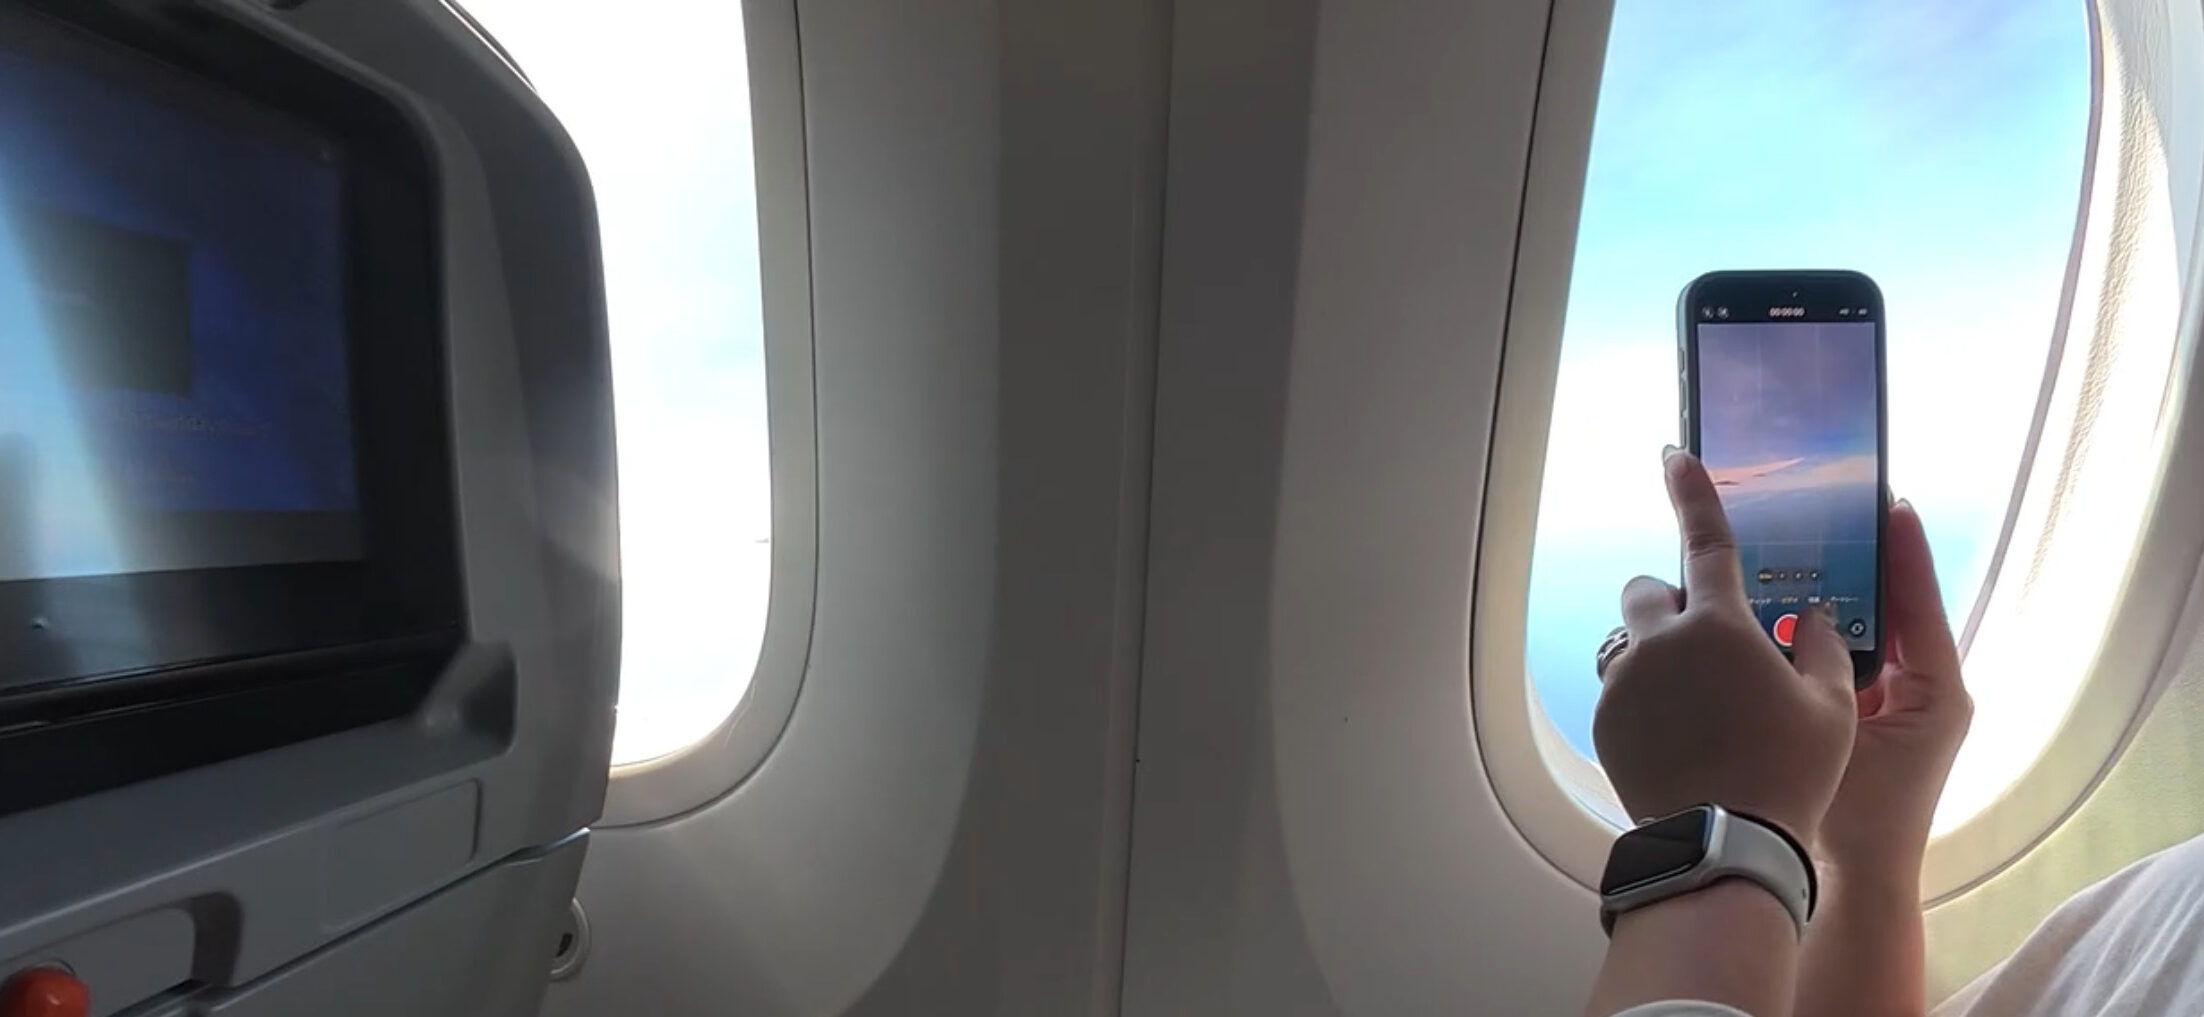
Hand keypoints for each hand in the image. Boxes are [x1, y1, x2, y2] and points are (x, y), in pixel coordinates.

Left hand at [1593, 447, 1858, 848]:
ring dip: (1655, 654)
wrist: (1723, 843)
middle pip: (1648, 590)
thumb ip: (1818, 648)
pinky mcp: (1604, 719)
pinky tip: (1679, 741)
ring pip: (1629, 642)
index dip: (1692, 493)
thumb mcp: (1831, 708)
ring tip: (1696, 705)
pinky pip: (1620, 690)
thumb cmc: (1787, 774)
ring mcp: (1624, 681)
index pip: (1706, 540)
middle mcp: (1660, 642)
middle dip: (1673, 605)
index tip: (1675, 456)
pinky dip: (1645, 702)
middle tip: (1711, 649)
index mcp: (1719, 625)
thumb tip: (1805, 615)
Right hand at [1817, 499, 1973, 877]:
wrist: (1844, 884)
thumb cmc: (1863, 815)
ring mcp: (1869, 704)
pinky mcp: (1836, 718)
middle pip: (1881, 608)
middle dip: (1851, 562)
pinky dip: (1792, 636)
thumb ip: (1835, 671)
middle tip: (1820, 509)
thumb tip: (1801, 615)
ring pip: (1843, 633)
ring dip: (1813, 595)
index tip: (1889, 498)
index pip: (1919, 600)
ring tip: (1780, 547)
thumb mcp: (1861, 730)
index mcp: (1934, 688)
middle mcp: (1909, 690)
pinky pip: (1817, 662)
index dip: (1902, 549)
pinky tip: (1754, 610)